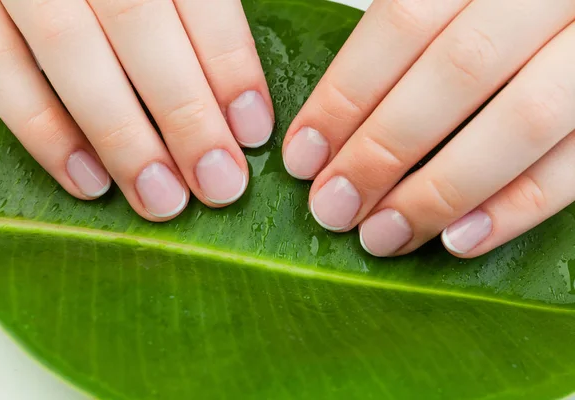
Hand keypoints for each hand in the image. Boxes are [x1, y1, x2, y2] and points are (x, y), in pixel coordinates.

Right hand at [0, 0, 272, 220]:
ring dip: (121, 137)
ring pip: (68, 48)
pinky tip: (89, 182)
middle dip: (185, 114)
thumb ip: (196, 16)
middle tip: (220, 184)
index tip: (252, 130)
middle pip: (137, 24)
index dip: (229, 64)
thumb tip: (236, 102)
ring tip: (162, 200)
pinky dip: (42, 130)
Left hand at [283, 0, 574, 257]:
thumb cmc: (500, 12)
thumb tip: (333, 124)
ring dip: (440, 191)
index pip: (404, 23)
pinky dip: (518, 207)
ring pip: (523, 121)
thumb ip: (409, 35)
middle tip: (333, 209)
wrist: (571, 10)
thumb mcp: (457, 1)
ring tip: (382, 237)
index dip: (345, 96)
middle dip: (382, 152)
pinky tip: (459, 240)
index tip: (303, 158)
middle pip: (456, 74)